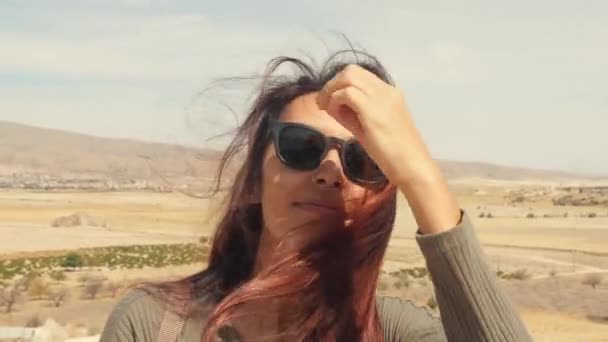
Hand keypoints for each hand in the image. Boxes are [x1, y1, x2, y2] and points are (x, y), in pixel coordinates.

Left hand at [316, 64, 460, 232]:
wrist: (412, 166)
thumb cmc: (393, 154)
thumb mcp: (370, 129)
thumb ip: (353, 115)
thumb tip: (331, 105)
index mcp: (389, 93)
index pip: (360, 75)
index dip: (341, 84)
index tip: (330, 101)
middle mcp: (386, 90)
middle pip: (352, 70)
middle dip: (332, 83)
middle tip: (323, 103)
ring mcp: (381, 98)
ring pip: (348, 76)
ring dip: (331, 89)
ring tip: (325, 107)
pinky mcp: (373, 110)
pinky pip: (347, 93)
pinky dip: (335, 100)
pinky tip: (332, 113)